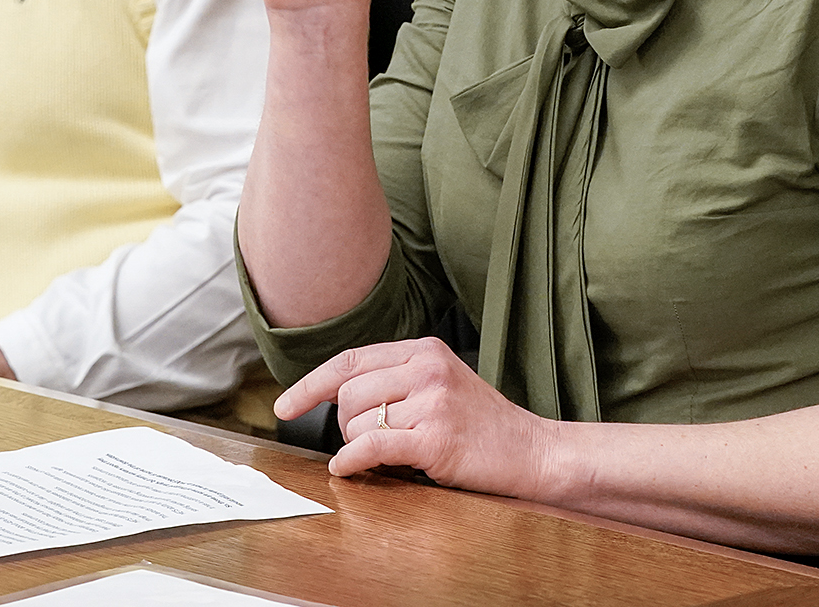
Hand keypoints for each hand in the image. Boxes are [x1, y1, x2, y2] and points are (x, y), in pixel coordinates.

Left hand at [273, 337, 557, 500]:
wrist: (534, 452)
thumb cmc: (484, 425)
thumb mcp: (441, 383)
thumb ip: (395, 380)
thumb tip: (335, 396)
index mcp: (424, 349)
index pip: (350, 360)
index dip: (310, 384)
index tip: (285, 405)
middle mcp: (426, 368)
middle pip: (348, 394)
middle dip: (345, 425)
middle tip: (369, 442)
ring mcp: (432, 402)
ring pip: (357, 422)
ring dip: (358, 446)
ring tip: (388, 454)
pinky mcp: (435, 438)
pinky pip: (371, 446)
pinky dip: (351, 460)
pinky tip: (347, 468)